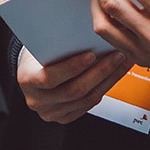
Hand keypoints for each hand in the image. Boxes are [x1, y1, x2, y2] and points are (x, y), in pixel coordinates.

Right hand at [16, 46, 132, 123]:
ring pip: (86, 99)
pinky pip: (90, 105)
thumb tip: (86, 32)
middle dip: (99, 72)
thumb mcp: (41, 46)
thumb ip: (57, 44)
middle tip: (116, 56)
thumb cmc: (38, 54)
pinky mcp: (65, 117)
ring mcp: (52, 112)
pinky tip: (115, 74)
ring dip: (108, 80)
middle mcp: (38, 101)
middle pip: (74, 90)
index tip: (91, 54)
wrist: (33, 72)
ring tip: (122, 63)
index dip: (72, 67)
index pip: (50, 78)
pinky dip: (105, 88)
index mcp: (28, 80)